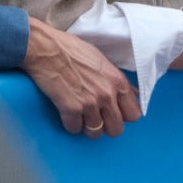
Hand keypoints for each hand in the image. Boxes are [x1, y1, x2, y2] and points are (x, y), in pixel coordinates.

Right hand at [21, 18, 140, 138]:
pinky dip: (71, 124)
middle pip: (117, 129)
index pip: (134, 114)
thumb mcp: (104, 62)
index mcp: (118, 82)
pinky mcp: (70, 109)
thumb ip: (118, 81)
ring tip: (82, 117)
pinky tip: (68, 113)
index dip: (124, 116)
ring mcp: (89, 103)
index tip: (116, 114)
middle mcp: (107, 95)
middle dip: (107, 126)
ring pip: (96, 133)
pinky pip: (75, 130)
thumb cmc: (75, 51)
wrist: (48, 49)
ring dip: (88, 128)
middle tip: (98, 118)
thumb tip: (133, 95)